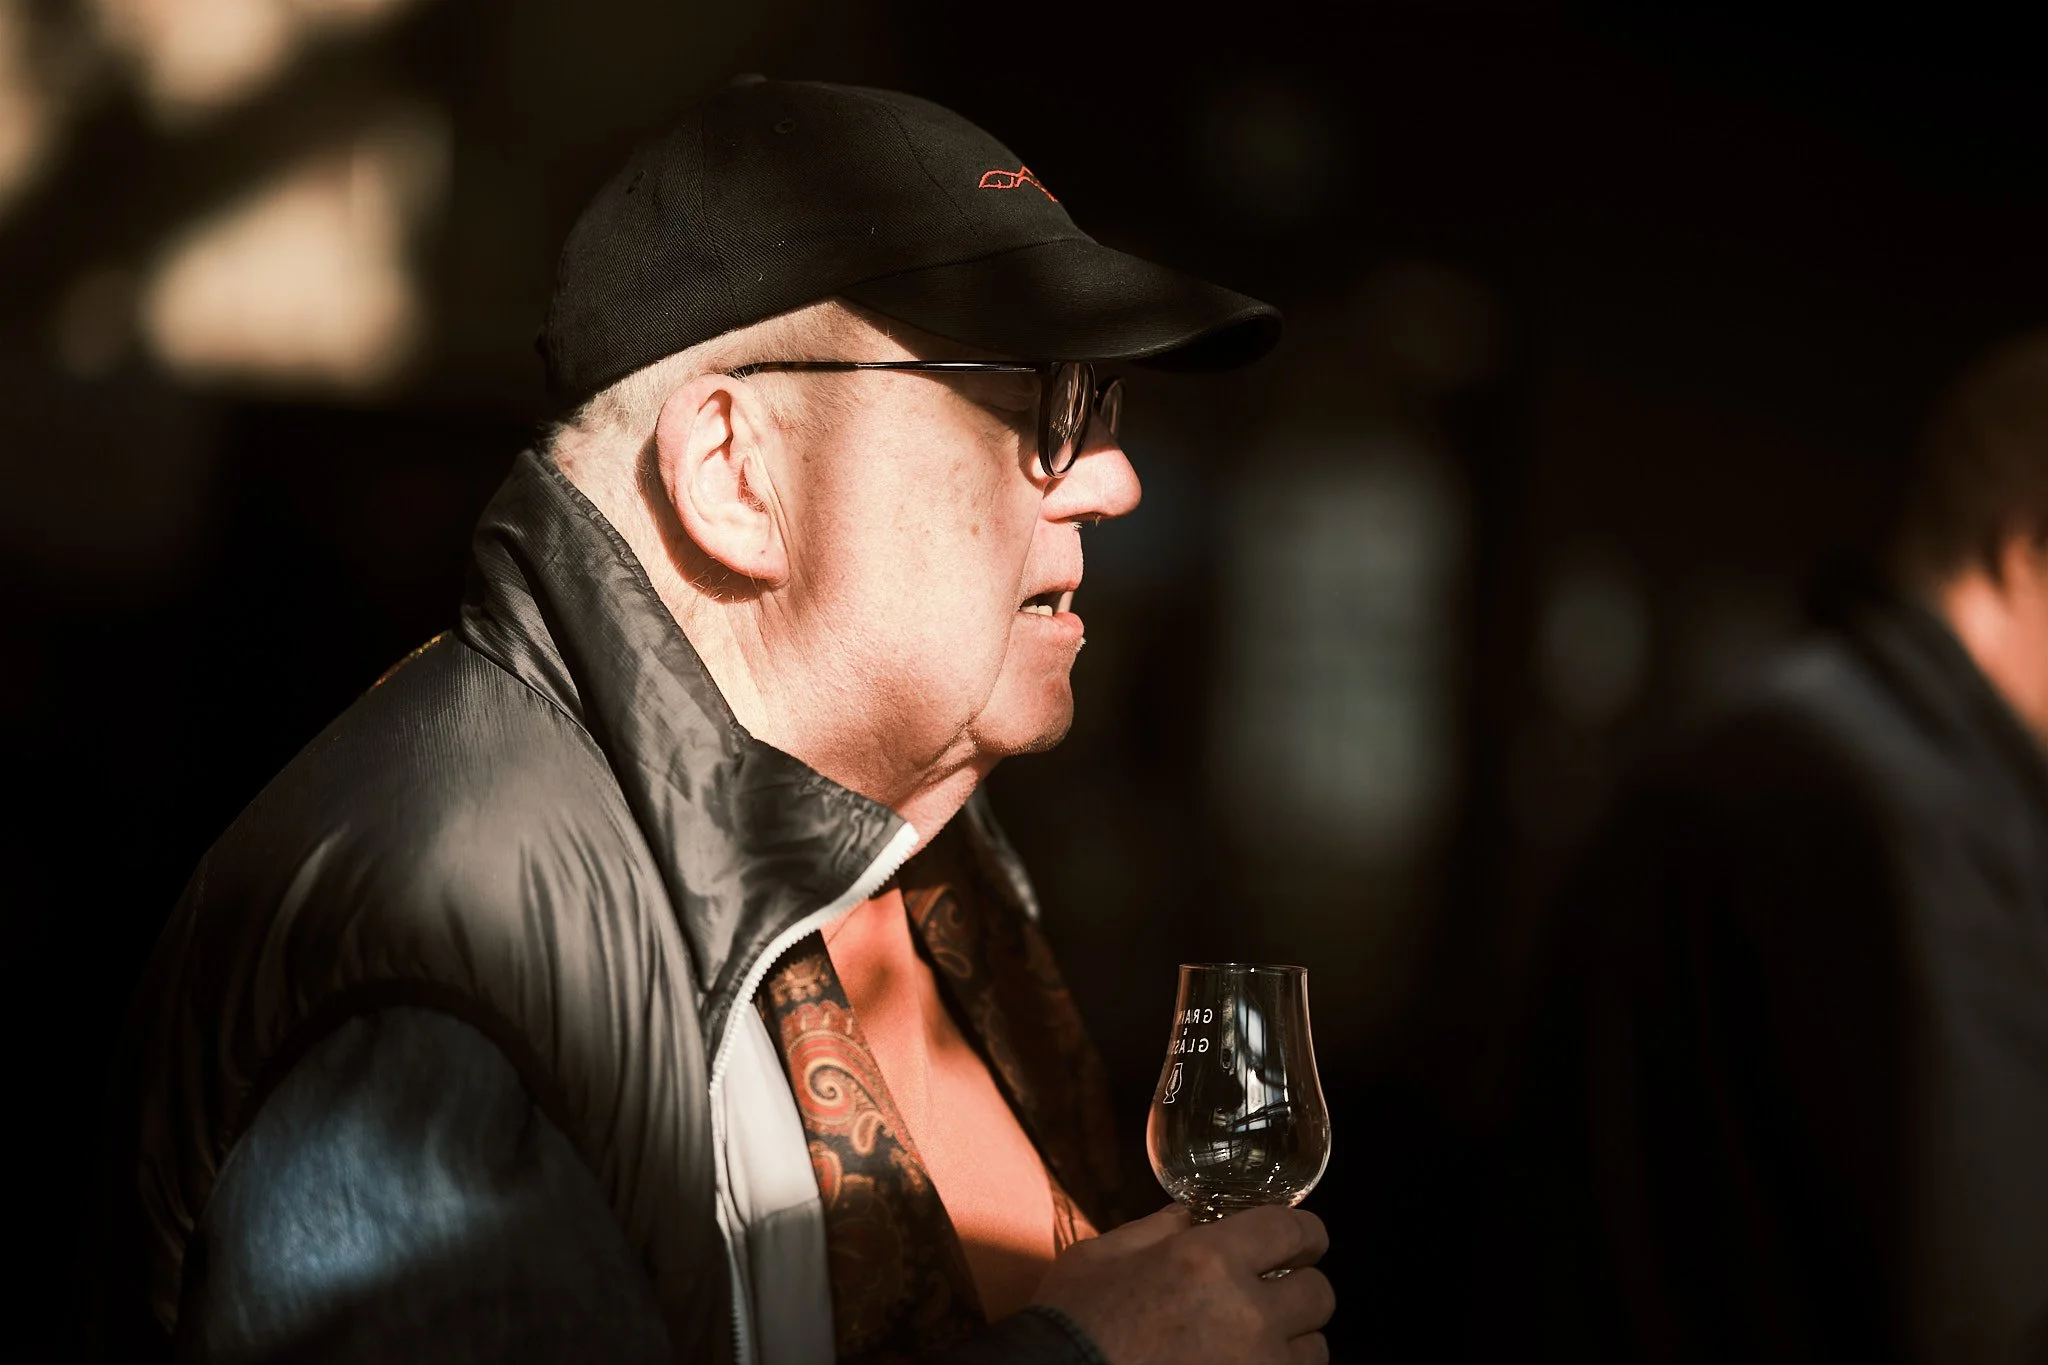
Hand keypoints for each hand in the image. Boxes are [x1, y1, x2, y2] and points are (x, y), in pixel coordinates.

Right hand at [1031, 1204, 1332, 1364]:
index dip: (1306, 1233)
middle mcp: (1245, 1314)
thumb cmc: (1072, 1323)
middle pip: (1318, 1294)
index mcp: (1209, 1261)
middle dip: (1300, 1287)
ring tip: (1257, 1340)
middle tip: (1274, 1291)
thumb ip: (1158, 1229)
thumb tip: (1192, 1215)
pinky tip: (1241, 1363)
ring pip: (1313, 1350)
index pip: (1294, 1231)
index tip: (1303, 1241)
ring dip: (1291, 1340)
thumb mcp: (1103, 1256)